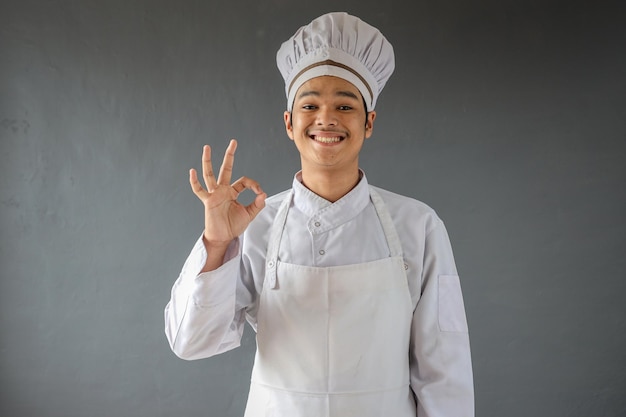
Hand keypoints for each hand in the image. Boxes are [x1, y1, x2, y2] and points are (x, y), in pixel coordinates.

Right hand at [189, 139, 265, 264]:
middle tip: (233, 142)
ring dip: (208, 161)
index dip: (254, 184)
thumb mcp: (249, 214)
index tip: (260, 193)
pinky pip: (199, 191)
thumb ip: (257, 204)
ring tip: (207, 147)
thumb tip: (263, 193)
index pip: (244, 181)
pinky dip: (194, 182)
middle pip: (226, 169)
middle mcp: (223, 190)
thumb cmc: (234, 226)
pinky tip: (192, 171)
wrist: (224, 237)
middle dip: (229, 155)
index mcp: (233, 192)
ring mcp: (214, 194)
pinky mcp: (208, 201)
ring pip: (210, 175)